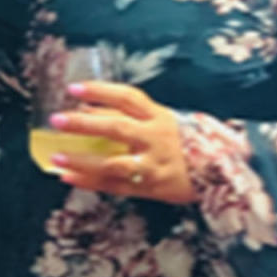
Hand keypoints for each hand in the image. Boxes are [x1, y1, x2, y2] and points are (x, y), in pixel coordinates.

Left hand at [49, 81, 195, 205]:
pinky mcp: (151, 187)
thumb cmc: (188, 145)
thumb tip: (91, 109)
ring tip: (56, 156)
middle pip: (117, 128)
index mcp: (160, 117)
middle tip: (57, 120)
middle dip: (84, 124)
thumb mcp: (165, 123)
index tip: (74, 89)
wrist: (221, 174)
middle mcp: (156, 139)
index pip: (128, 98)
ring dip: (83, 160)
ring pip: (112, 163)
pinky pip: (116, 186)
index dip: (101, 91)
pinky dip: (91, 182)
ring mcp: (153, 165)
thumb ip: (132, 117)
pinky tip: (69, 177)